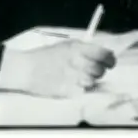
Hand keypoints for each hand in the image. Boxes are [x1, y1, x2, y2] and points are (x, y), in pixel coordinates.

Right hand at [0, 41, 115, 97]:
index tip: (110, 62)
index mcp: (78, 48)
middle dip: (99, 71)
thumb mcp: (66, 45)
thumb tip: (103, 54)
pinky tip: (71, 84)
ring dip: (88, 81)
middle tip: (92, 70)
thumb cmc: (46, 56)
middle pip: (100, 70)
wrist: (27, 69)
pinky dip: (79, 89)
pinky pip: (82, 92)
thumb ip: (84, 49)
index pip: (104, 54)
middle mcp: (77, 62)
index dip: (110, 60)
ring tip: (77, 77)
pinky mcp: (68, 91)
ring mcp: (73, 78)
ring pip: (92, 82)